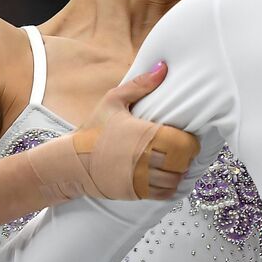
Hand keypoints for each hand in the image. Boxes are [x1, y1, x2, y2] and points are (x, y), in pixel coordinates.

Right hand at [70, 62, 198, 199]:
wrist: (70, 162)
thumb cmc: (93, 129)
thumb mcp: (113, 101)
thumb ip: (140, 84)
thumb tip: (163, 67)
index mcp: (144, 135)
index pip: (184, 144)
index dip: (190, 142)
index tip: (186, 137)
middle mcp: (145, 159)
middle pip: (182, 163)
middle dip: (186, 157)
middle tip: (182, 150)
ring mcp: (140, 179)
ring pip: (175, 181)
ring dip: (179, 173)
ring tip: (175, 163)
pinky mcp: (135, 193)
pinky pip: (164, 195)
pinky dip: (170, 188)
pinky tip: (166, 177)